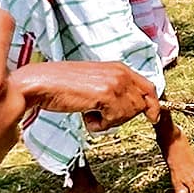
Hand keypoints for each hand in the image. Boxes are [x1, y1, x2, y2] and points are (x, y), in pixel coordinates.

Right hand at [8, 62, 157, 131]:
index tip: (153, 118)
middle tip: (99, 114)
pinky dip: (99, 124)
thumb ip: (115, 89)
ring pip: (129, 114)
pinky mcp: (106, 94)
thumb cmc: (62, 86)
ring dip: (109, 121)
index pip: (149, 87)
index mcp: (120, 68)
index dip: (153, 105)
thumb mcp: (95, 82)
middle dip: (123, 116)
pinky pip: (114, 120)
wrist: (40, 82)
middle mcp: (121, 73)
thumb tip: (134, 107)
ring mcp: (115, 83)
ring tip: (89, 112)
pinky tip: (85, 115)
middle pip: (141, 105)